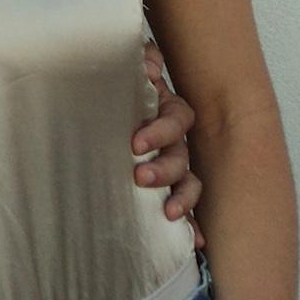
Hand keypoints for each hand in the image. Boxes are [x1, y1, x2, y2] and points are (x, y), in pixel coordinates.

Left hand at [133, 43, 205, 246]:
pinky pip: (187, 205)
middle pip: (182, 154)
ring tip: (169, 212)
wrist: (104, 97)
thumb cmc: (116, 83)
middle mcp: (176, 137)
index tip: (134, 144)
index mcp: (167, 107)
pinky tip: (195, 241)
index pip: (176, 119)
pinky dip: (193, 222)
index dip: (159, 131)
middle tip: (139, 177)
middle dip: (164, 168)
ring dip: (182, 197)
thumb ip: (139, 59)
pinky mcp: (169, 185)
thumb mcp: (124, 66)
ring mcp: (176, 162)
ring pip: (189, 181)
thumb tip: (147, 66)